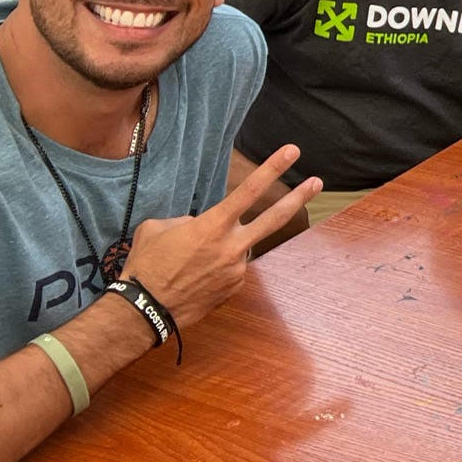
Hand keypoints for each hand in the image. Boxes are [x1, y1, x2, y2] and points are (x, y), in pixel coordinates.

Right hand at [120, 146, 320, 328]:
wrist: (144, 310)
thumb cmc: (146, 265)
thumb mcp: (158, 228)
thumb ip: (187, 220)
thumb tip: (199, 224)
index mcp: (213, 226)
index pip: (249, 190)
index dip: (273, 168)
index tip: (292, 152)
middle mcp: (232, 246)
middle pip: (274, 218)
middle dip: (298, 198)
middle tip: (317, 182)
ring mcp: (237, 269)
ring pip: (241, 246)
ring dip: (225, 246)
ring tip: (191, 260)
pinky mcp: (235, 287)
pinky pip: (232, 268)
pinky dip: (219, 266)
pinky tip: (196, 275)